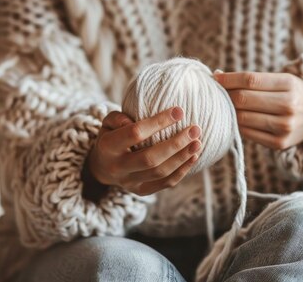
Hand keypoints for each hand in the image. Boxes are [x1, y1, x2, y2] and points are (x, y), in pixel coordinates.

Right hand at [87, 107, 201, 195]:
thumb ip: (118, 117)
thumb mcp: (107, 122)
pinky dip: (182, 171)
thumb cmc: (111, 136)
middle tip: (195, 129)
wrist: (103, 166)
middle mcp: (118, 168)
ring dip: (182, 158)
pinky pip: (165, 183)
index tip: (179, 111)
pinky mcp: (141, 191)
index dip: (158, 122)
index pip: (135, 134)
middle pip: (150, 158)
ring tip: (198, 142)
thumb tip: (132, 119)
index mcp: (108, 147)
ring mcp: (130, 183)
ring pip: (160, 173)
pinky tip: (193, 156)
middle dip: (176, 144)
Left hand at [215, 71, 302, 149]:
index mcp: (289, 84)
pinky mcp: (279, 144)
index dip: (228, 79)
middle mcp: (289, 106)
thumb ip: (251, 80)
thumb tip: (217, 74)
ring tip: (223, 105)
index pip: (250, 80)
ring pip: (242, 117)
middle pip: (244, 99)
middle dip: (225, 95)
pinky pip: (247, 133)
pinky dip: (237, 125)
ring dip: (228, 111)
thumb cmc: (292, 95)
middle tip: (216, 92)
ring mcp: (285, 127)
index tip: (214, 77)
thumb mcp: (280, 80)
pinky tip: (234, 119)